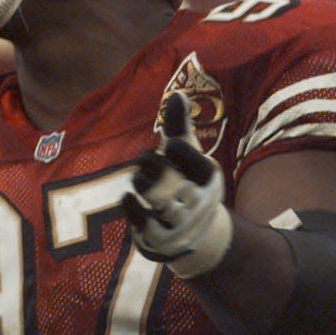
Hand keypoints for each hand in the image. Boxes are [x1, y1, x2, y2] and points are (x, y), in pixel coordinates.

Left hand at [122, 92, 232, 277]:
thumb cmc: (186, 180)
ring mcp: (181, 226)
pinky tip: (126, 197)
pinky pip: (145, 225)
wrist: (193, 235)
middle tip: (144, 159)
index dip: (185, 155)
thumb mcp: (187, 154)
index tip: (170, 143)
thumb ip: (180, 126)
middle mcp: (200, 205)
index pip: (200, 167)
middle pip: (178, 187)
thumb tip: (177, 93)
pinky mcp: (161, 241)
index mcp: (210, 180)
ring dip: (146, 189)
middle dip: (158, 171)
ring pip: (161, 207)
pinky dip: (134, 210)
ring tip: (139, 179)